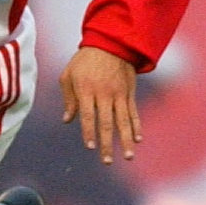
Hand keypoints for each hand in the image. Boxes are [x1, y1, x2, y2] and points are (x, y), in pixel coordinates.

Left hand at [59, 46, 141, 164]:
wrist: (110, 43)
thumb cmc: (84, 60)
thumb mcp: (69, 75)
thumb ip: (68, 98)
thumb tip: (67, 120)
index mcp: (86, 90)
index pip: (88, 116)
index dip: (89, 132)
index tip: (90, 147)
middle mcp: (104, 94)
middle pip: (106, 123)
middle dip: (107, 143)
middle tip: (107, 161)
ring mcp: (119, 94)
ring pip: (123, 121)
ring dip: (126, 140)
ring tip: (128, 156)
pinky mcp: (129, 93)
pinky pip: (133, 112)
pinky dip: (136, 126)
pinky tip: (138, 139)